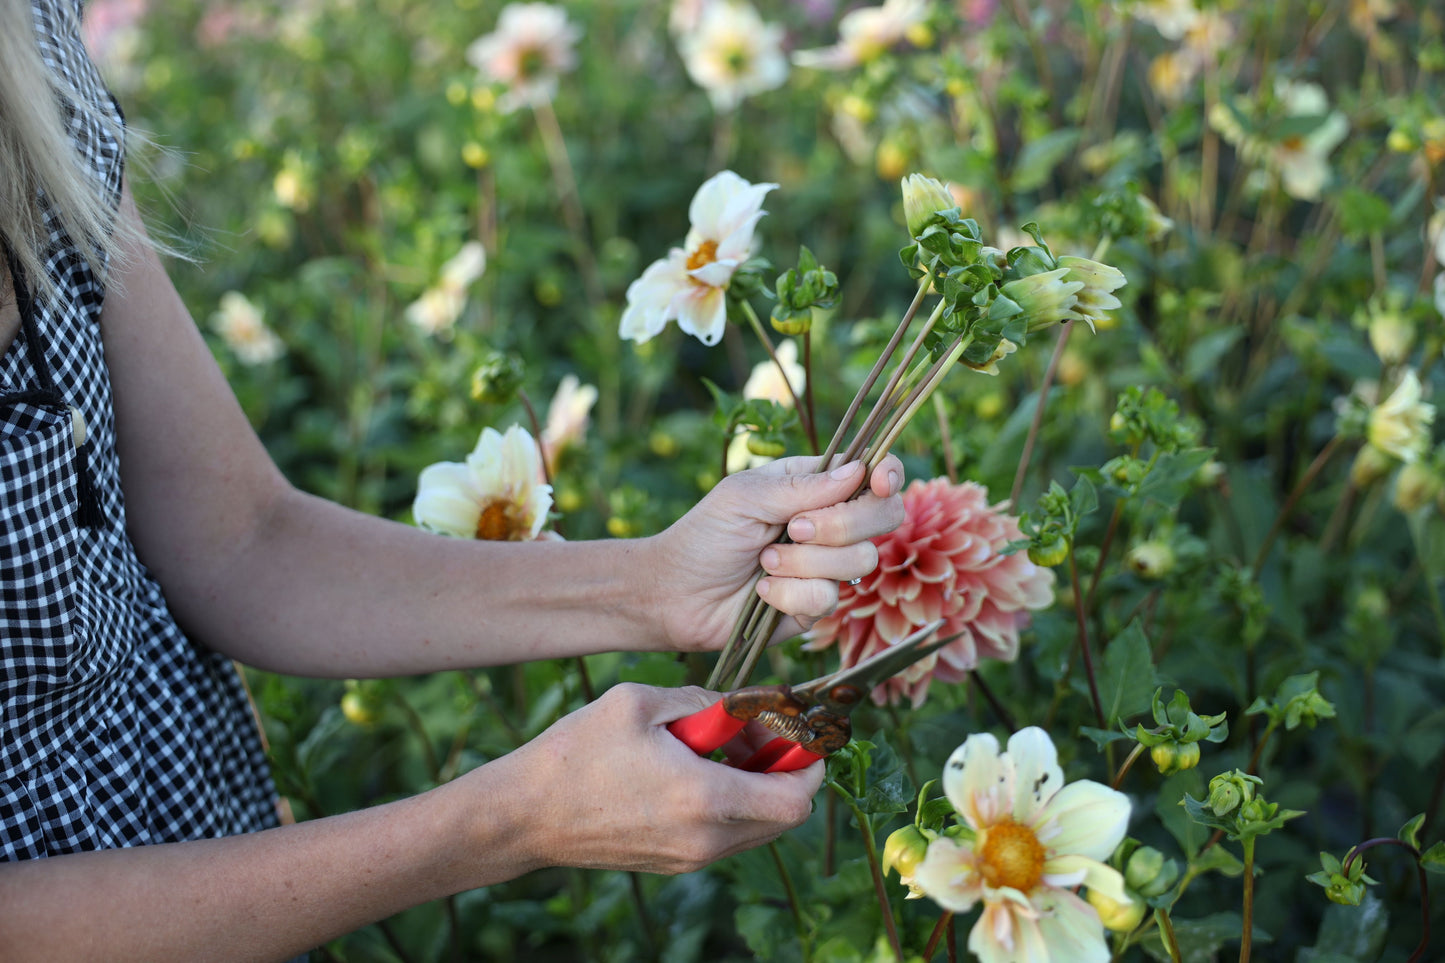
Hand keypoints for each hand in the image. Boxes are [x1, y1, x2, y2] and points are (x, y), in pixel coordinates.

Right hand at [481, 684, 823, 874]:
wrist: (525, 815)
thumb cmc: (577, 753)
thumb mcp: (640, 702)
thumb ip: (703, 699)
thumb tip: (739, 704)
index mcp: (705, 799)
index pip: (797, 798)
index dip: (811, 764)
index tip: (798, 732)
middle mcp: (706, 840)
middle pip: (785, 817)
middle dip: (788, 772)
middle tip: (763, 733)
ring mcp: (690, 859)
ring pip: (759, 828)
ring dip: (760, 788)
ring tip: (726, 747)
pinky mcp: (674, 864)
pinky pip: (728, 836)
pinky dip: (734, 804)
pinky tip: (701, 768)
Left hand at [648, 455, 904, 652]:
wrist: (673, 594)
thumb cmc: (704, 535)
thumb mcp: (745, 497)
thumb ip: (802, 486)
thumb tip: (859, 470)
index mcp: (815, 486)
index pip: (874, 474)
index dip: (887, 476)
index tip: (878, 484)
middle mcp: (829, 524)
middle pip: (883, 517)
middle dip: (840, 525)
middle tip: (793, 529)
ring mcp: (827, 567)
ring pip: (860, 561)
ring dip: (804, 563)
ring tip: (763, 562)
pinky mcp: (816, 607)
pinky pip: (829, 599)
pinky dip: (790, 594)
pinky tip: (763, 592)